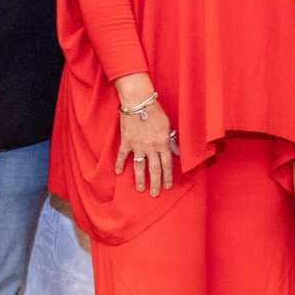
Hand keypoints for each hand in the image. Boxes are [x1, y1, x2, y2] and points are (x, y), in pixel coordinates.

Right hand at [112, 75, 177, 196]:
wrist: (138, 100)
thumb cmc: (155, 111)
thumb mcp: (168, 125)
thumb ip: (171, 140)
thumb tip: (176, 152)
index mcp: (162, 143)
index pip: (167, 164)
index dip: (168, 176)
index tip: (167, 186)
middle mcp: (150, 147)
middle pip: (154, 169)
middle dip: (155, 183)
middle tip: (155, 194)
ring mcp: (137, 145)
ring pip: (139, 166)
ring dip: (140, 179)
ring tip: (140, 189)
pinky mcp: (126, 141)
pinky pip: (122, 155)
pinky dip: (119, 164)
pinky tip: (118, 173)